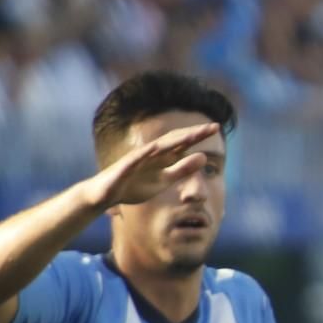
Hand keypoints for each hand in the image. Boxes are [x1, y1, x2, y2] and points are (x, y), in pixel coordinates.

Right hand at [86, 122, 219, 209]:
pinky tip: (154, 148)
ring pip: (156, 147)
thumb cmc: (134, 186)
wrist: (104, 195)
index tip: (217, 128)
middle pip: (174, 140)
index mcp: (162, 157)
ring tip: (191, 135)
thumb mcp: (164, 180)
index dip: (199, 136)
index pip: (183, 144)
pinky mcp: (123, 168)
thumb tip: (203, 157)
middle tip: (213, 126)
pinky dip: (144, 153)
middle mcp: (151, 154)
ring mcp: (136, 159)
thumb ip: (182, 170)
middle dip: (192, 133)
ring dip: (173, 140)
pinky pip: (133, 160)